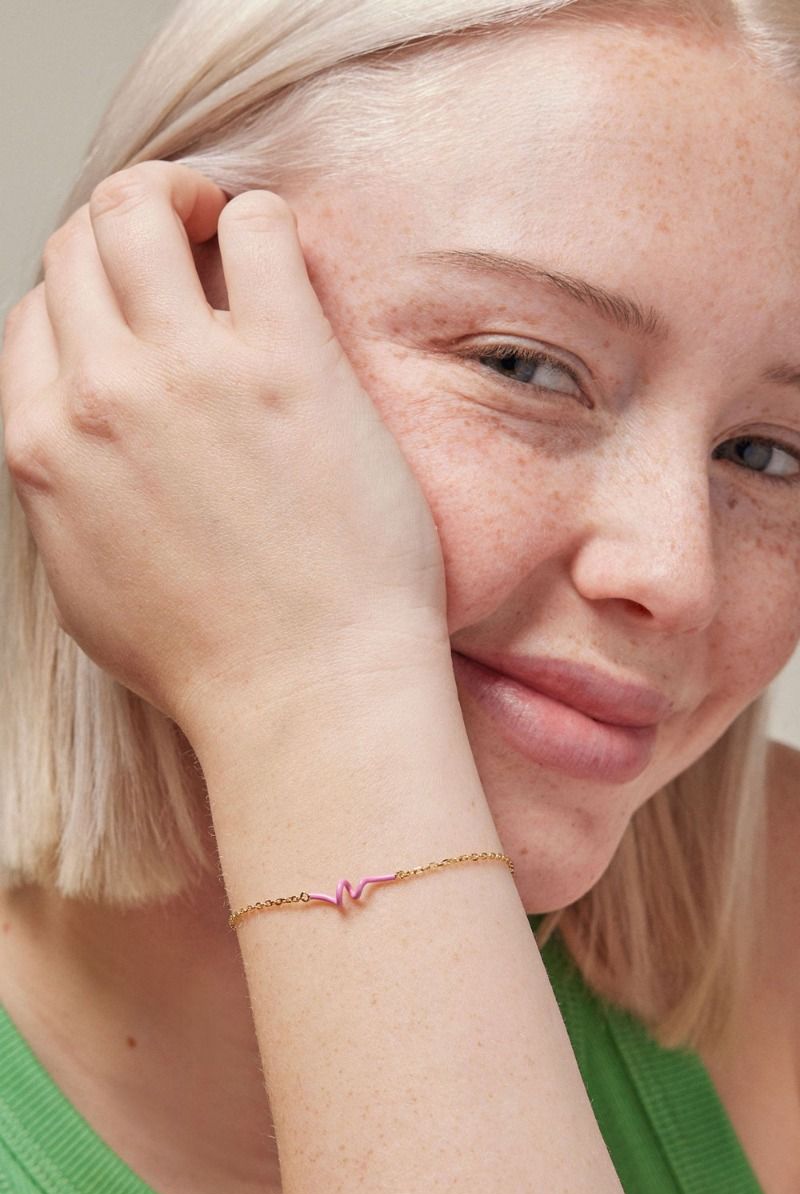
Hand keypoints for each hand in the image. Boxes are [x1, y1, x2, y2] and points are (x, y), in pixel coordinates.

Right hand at [0, 161, 448, 728]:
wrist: (306, 694)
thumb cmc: (208, 656)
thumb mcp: (84, 581)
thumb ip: (63, 489)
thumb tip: (71, 431)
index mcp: (41, 443)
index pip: (32, 311)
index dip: (83, 297)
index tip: (134, 311)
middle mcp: (99, 394)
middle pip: (77, 243)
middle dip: (122, 229)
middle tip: (180, 244)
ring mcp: (189, 373)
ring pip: (139, 206)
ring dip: (178, 196)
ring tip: (221, 225)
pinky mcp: (286, 363)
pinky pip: (257, 225)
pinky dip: (261, 220)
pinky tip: (283, 264)